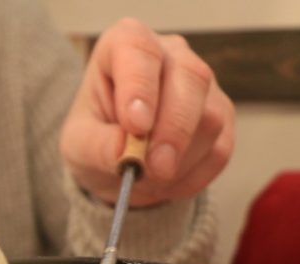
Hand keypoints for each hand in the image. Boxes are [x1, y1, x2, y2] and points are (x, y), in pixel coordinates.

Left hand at [60, 18, 234, 207]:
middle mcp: (170, 55)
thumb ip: (97, 146)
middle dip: (174, 130)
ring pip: (211, 117)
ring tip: (148, 178)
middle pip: (191, 78)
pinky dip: (194, 175)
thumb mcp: (79, 146)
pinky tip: (168, 183)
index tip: (136, 125)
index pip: (140, 49)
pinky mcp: (221, 115)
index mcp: (124, 45)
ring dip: (181, 160)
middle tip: (155, 168)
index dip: (141, 86)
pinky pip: (220, 147)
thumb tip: (126, 151)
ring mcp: (201, 83)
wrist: (118, 162)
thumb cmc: (94, 138)